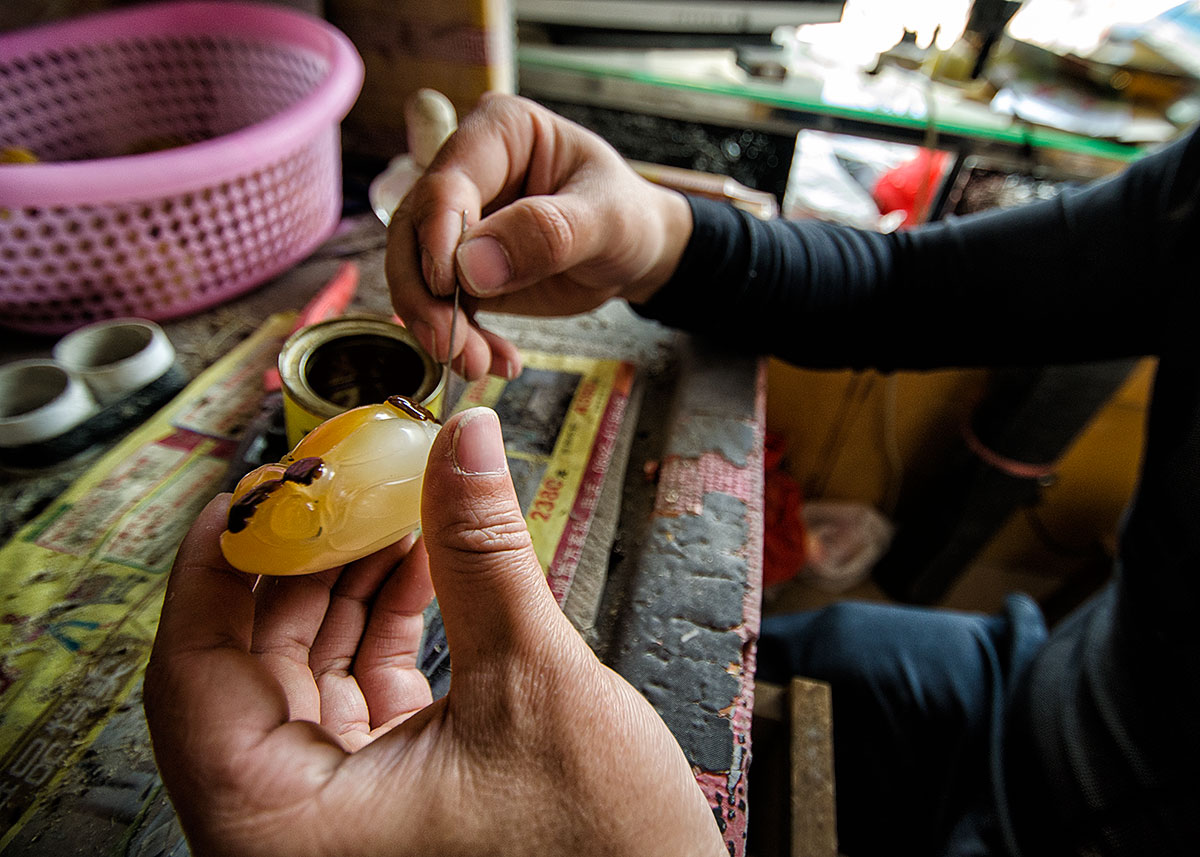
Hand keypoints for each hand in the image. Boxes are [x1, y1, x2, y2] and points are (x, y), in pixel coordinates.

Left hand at [144, 407, 724, 856]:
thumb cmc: (599, 849)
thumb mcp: (533, 683)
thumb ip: (482, 555)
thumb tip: (462, 445)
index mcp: (285, 827)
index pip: (194, 678)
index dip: (213, 571)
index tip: (250, 494)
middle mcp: (294, 827)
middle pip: (250, 666)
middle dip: (300, 561)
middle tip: (336, 482)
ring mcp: (339, 812)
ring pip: (306, 672)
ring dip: (347, 581)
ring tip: (390, 505)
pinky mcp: (386, 794)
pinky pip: (356, 689)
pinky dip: (382, 620)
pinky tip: (418, 559)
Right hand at [385, 94, 692, 380]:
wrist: (638, 254)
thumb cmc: (628, 217)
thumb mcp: (607, 219)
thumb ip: (548, 234)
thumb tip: (472, 266)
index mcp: (499, 132)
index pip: (448, 180)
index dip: (438, 233)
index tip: (447, 284)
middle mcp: (467, 171)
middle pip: (414, 229)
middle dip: (426, 294)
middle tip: (450, 343)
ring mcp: (459, 223)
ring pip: (417, 274)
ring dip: (439, 325)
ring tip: (476, 363)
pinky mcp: (462, 270)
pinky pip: (442, 306)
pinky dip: (463, 340)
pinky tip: (496, 361)